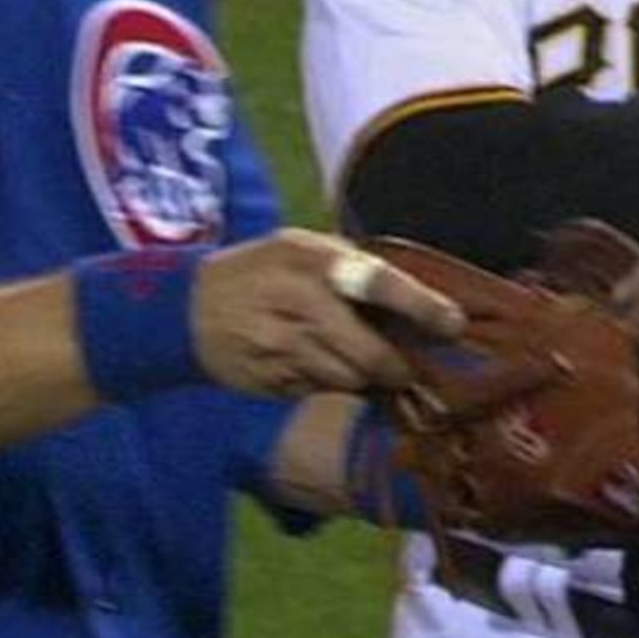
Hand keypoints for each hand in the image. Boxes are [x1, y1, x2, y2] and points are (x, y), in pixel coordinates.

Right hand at [189, 228, 462, 396]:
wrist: (184, 311)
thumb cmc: (258, 271)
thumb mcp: (298, 246)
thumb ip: (350, 265)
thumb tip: (415, 294)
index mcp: (310, 261)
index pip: (380, 284)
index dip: (423, 308)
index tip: (453, 325)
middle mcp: (298, 306)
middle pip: (371, 355)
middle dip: (397, 368)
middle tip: (407, 368)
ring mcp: (281, 350)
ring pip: (349, 380)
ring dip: (365, 379)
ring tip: (358, 363)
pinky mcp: (270, 382)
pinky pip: (320, 391)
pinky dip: (331, 384)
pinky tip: (316, 366)